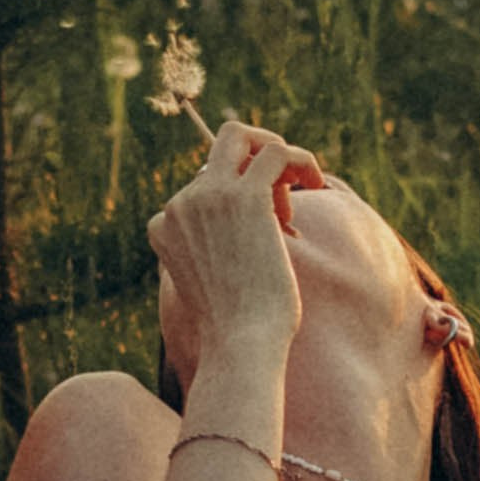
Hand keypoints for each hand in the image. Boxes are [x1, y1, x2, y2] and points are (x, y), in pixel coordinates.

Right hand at [146, 120, 323, 364]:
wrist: (243, 343)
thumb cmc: (239, 326)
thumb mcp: (217, 282)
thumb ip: (220, 246)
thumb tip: (261, 222)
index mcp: (163, 226)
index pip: (205, 185)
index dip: (242, 198)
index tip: (269, 230)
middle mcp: (180, 205)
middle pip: (216, 147)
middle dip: (253, 154)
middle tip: (283, 184)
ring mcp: (209, 197)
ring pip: (242, 136)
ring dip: (278, 161)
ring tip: (299, 197)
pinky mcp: (246, 196)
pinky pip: (276, 152)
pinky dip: (300, 161)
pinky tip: (316, 183)